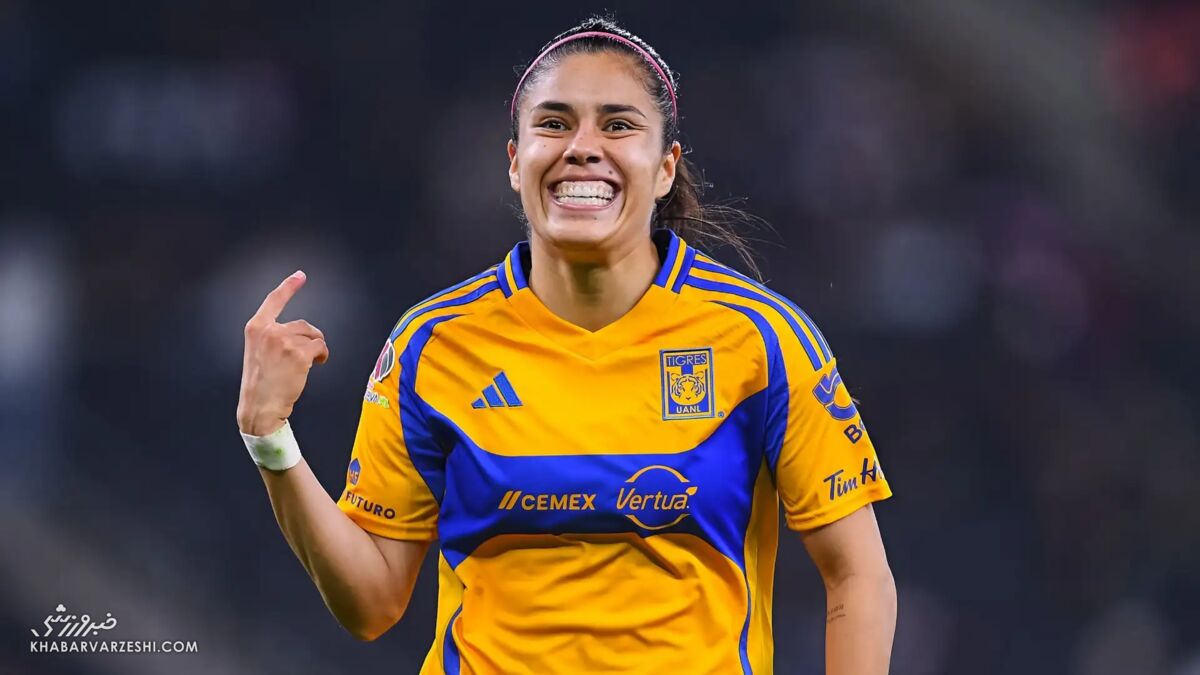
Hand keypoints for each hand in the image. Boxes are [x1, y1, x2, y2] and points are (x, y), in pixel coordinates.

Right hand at [237, 271, 329, 434]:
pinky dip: (323, 355)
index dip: (288, 287)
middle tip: (304, 356)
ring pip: (313, 336)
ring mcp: (284, 341)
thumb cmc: (261, 383)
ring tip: (308, 363)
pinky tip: (317, 364)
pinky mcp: (298, 354)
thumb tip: (299, 332)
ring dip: (316, 348)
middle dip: (309, 339)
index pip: (273, 301)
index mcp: (255, 328)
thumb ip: (272, 336)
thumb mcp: (257, 352)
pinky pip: (320, 346)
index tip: (300, 275)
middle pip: (302, 324)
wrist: (259, 407)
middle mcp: (269, 331)